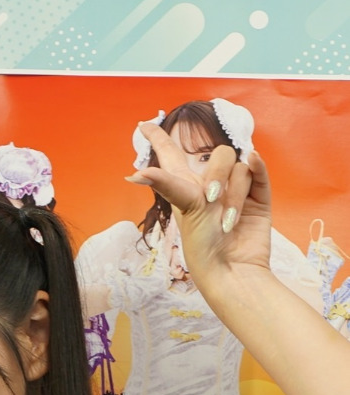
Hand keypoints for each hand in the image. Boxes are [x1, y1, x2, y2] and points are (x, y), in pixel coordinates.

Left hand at [128, 122, 271, 287]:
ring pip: (240, 168)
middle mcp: (210, 185)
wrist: (231, 269)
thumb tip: (134, 175)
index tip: (143, 125)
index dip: (159, 139)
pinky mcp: (258, 200)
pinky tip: (253, 159)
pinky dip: (258, 167)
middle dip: (217, 175)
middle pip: (219, 155)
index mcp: (185, 186)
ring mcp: (235, 191)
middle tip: (212, 200)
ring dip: (234, 194)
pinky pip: (260, 173)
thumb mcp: (181, 207)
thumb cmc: (201, 244)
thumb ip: (165, 183)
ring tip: (228, 220)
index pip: (171, 154)